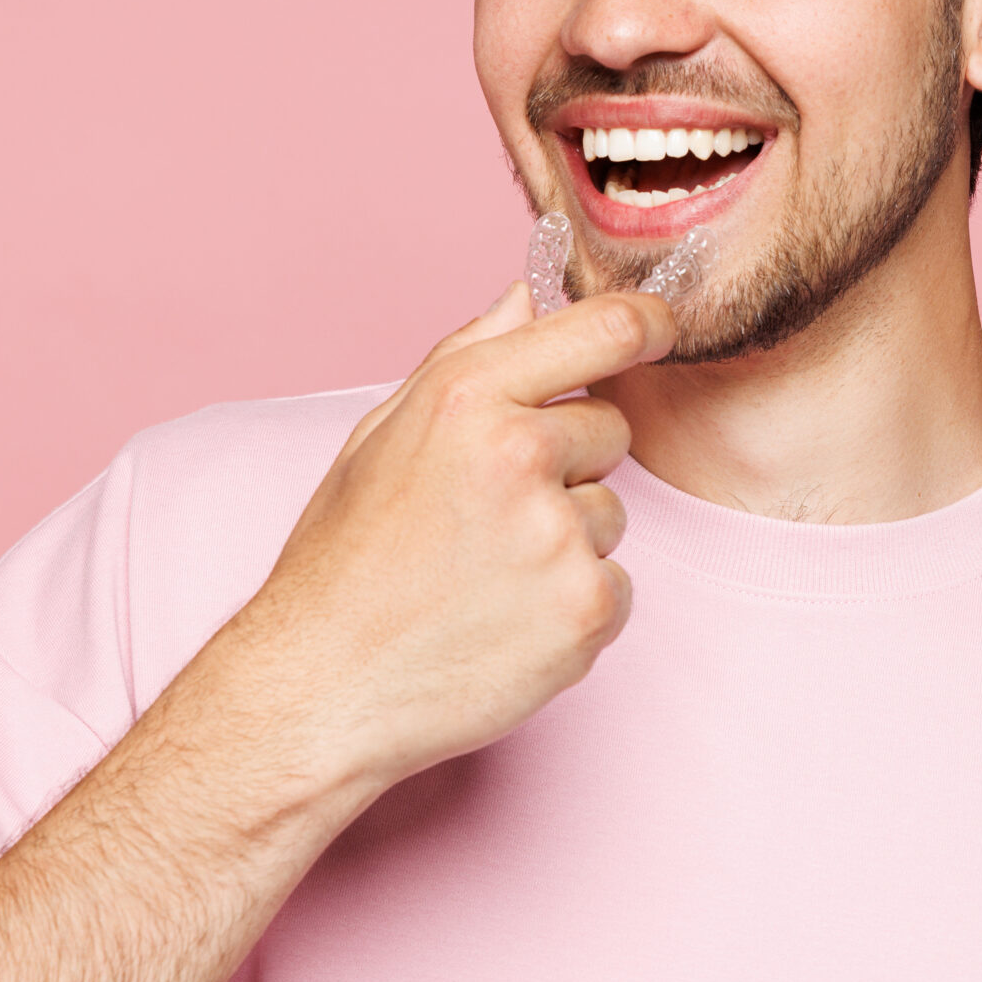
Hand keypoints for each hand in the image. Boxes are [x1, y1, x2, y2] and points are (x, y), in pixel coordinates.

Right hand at [190, 281, 675, 795]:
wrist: (321, 686)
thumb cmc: (345, 561)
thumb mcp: (380, 434)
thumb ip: (464, 357)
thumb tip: (526, 295)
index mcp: (467, 398)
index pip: (603, 329)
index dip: (645, 326)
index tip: (659, 331)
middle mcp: (520, 454)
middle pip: (611, 430)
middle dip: (570, 463)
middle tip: (489, 515)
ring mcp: (559, 535)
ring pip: (610, 514)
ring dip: (568, 541)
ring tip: (486, 576)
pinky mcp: (586, 608)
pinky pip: (617, 585)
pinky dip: (574, 605)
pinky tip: (506, 621)